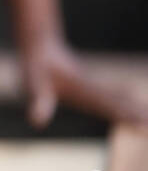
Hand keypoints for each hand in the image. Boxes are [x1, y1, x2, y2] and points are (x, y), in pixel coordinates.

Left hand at [20, 35, 147, 129]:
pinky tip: (133, 96)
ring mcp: (92, 85)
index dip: (125, 115)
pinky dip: (124, 98)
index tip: (144, 125)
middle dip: (136, 113)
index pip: (108, 105)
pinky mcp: (89, 84)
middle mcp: (91, 87)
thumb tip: (38, 122)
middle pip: (117, 102)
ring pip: (117, 96)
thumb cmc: (35, 68)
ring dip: (133, 106)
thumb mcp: (34, 85)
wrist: (40, 45)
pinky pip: (110, 93)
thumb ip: (39, 102)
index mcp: (82, 89)